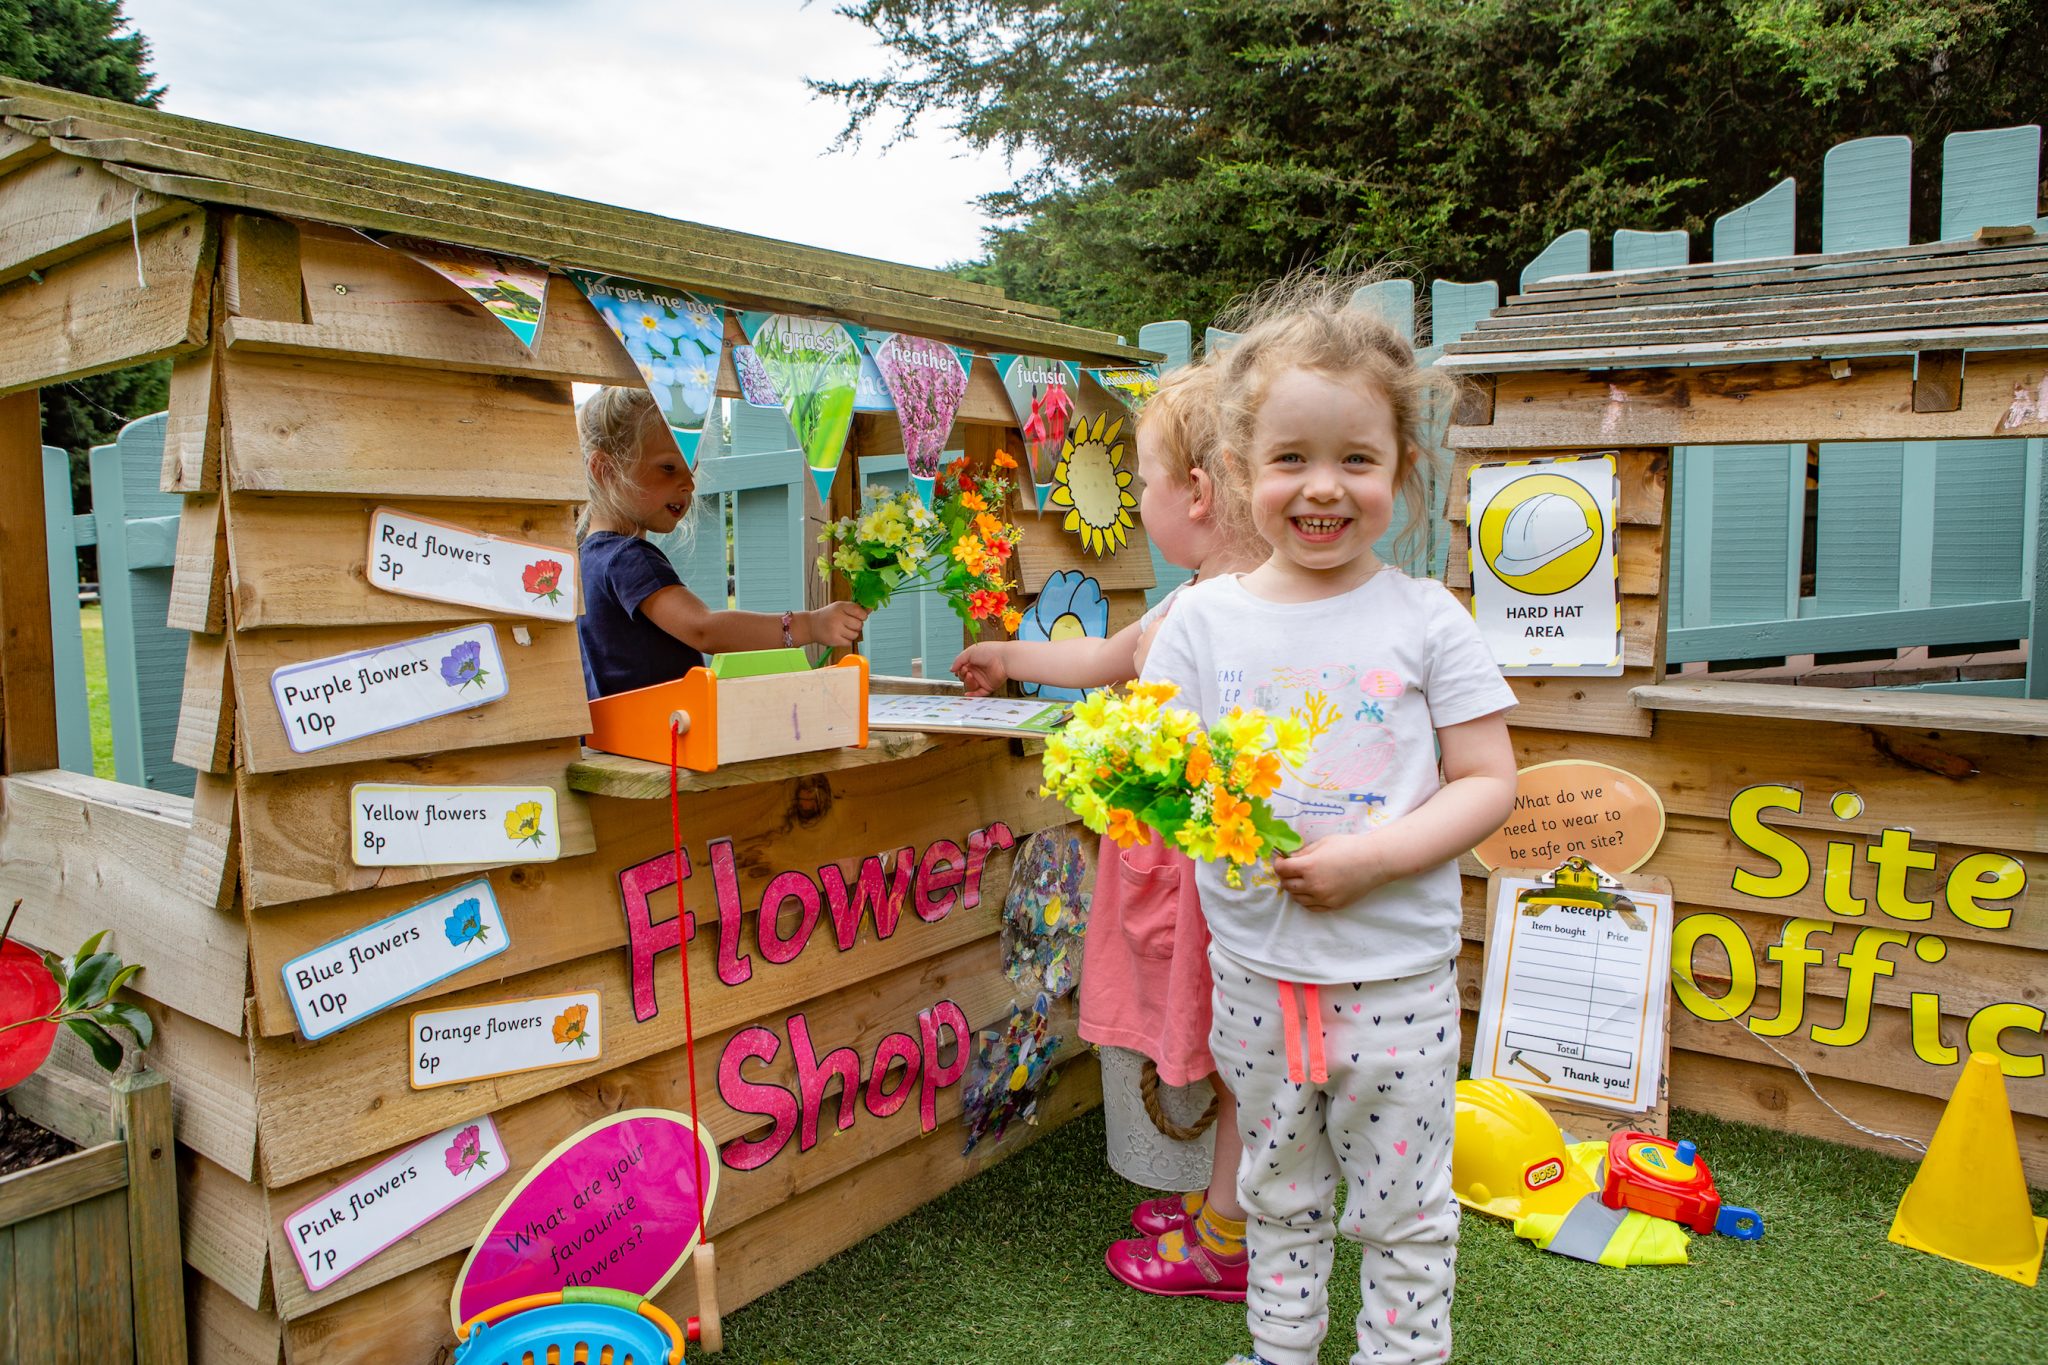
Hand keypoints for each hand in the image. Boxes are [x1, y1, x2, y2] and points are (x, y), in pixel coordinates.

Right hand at [805, 602, 867, 647]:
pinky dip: (846, 640)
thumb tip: (870, 609)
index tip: (858, 617)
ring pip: (855, 635)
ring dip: (851, 634)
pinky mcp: (834, 640)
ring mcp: (835, 629)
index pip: (860, 612)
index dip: (862, 616)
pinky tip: (839, 636)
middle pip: (859, 625)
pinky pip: (849, 642)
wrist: (811, 625)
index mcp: (840, 606)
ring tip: (843, 630)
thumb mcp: (840, 607)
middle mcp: (838, 617)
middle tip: (848, 624)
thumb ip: (855, 609)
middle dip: (856, 626)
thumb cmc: (829, 615)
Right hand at [950, 642, 1008, 695]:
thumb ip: (958, 660)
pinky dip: (973, 695)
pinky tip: (967, 694)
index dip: (959, 669)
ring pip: (970, 685)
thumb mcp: (969, 652)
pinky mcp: (989, 686)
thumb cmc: (990, 651)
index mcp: (974, 661)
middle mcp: (978, 670)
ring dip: (967, 682)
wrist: (1004, 659)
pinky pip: (979, 693)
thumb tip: (951, 669)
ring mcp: (983, 679)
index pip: (962, 668)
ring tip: (970, 675)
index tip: (960, 668)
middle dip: (962, 675)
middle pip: (965, 677)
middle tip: (966, 670)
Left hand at [1272, 834, 1389, 912]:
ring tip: (1302, 879)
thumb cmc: (1349, 847)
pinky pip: (1311, 907)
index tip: (1282, 860)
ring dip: (1295, 889)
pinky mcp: (1332, 905)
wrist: (1374, 862)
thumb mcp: (1323, 843)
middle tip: (1291, 869)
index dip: (1279, 864)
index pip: (1282, 870)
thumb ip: (1303, 853)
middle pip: (1287, 885)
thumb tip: (1290, 858)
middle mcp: (1313, 885)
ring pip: (1297, 898)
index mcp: (1309, 866)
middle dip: (1285, 876)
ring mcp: (1323, 898)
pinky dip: (1307, 899)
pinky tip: (1311, 890)